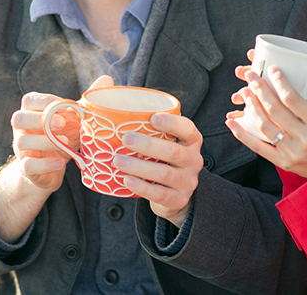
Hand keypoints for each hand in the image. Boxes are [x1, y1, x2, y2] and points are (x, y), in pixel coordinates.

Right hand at [0, 76, 114, 242]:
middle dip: (39, 119)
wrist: (50, 168)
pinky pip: (28, 165)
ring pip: (21, 142)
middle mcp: (22, 129)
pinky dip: (45, 164)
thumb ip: (85, 100)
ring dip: (44, 142)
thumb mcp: (73, 119)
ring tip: (65, 142)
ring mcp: (21, 149)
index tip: (64, 105)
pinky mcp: (25, 168)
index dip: (44, 101)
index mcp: (32, 112)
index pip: (29, 100)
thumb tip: (107, 78)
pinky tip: (61, 162)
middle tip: (63, 122)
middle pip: (18, 118)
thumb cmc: (61, 136)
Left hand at [114, 112, 203, 227]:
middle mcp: (193, 160)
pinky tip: (126, 180)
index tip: (152, 118)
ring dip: (139, 167)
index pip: (187, 129)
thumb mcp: (164, 143)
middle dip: (148, 145)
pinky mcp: (179, 200)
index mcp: (191, 141)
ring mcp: (188, 182)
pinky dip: (141, 187)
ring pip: (164, 174)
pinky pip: (159, 194)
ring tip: (118, 161)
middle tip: (125, 139)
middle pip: (173, 152)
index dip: (172, 123)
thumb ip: (148, 128)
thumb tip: (113, 106)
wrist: (174, 194)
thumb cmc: (162, 160)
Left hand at [226, 67, 306, 178]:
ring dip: (251, 107)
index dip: (280, 83)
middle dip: (260, 90)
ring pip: (265, 127)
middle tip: (250, 75)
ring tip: (243, 92)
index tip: (272, 70)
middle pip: (275, 111)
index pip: (294, 100)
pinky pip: (259, 148)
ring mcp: (292, 152)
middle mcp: (305, 139)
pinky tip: (232, 122)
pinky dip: (243, 135)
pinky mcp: (284, 163)